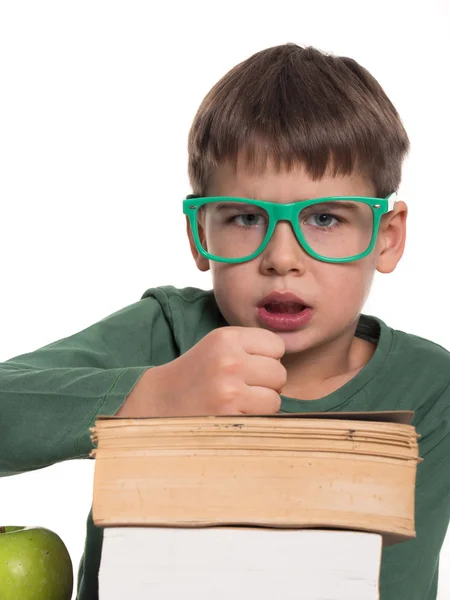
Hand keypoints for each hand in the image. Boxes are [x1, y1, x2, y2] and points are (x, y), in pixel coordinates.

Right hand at [118, 327, 285, 417]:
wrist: (160, 401)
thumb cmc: (197, 373)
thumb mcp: (219, 345)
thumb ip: (252, 345)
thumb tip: (290, 357)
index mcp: (226, 337)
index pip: (276, 346)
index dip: (267, 359)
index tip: (249, 366)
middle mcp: (229, 360)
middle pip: (279, 373)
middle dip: (267, 383)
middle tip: (244, 387)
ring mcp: (229, 390)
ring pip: (275, 398)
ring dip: (262, 404)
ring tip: (238, 401)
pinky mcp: (229, 416)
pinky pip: (264, 418)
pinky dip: (254, 419)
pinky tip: (233, 414)